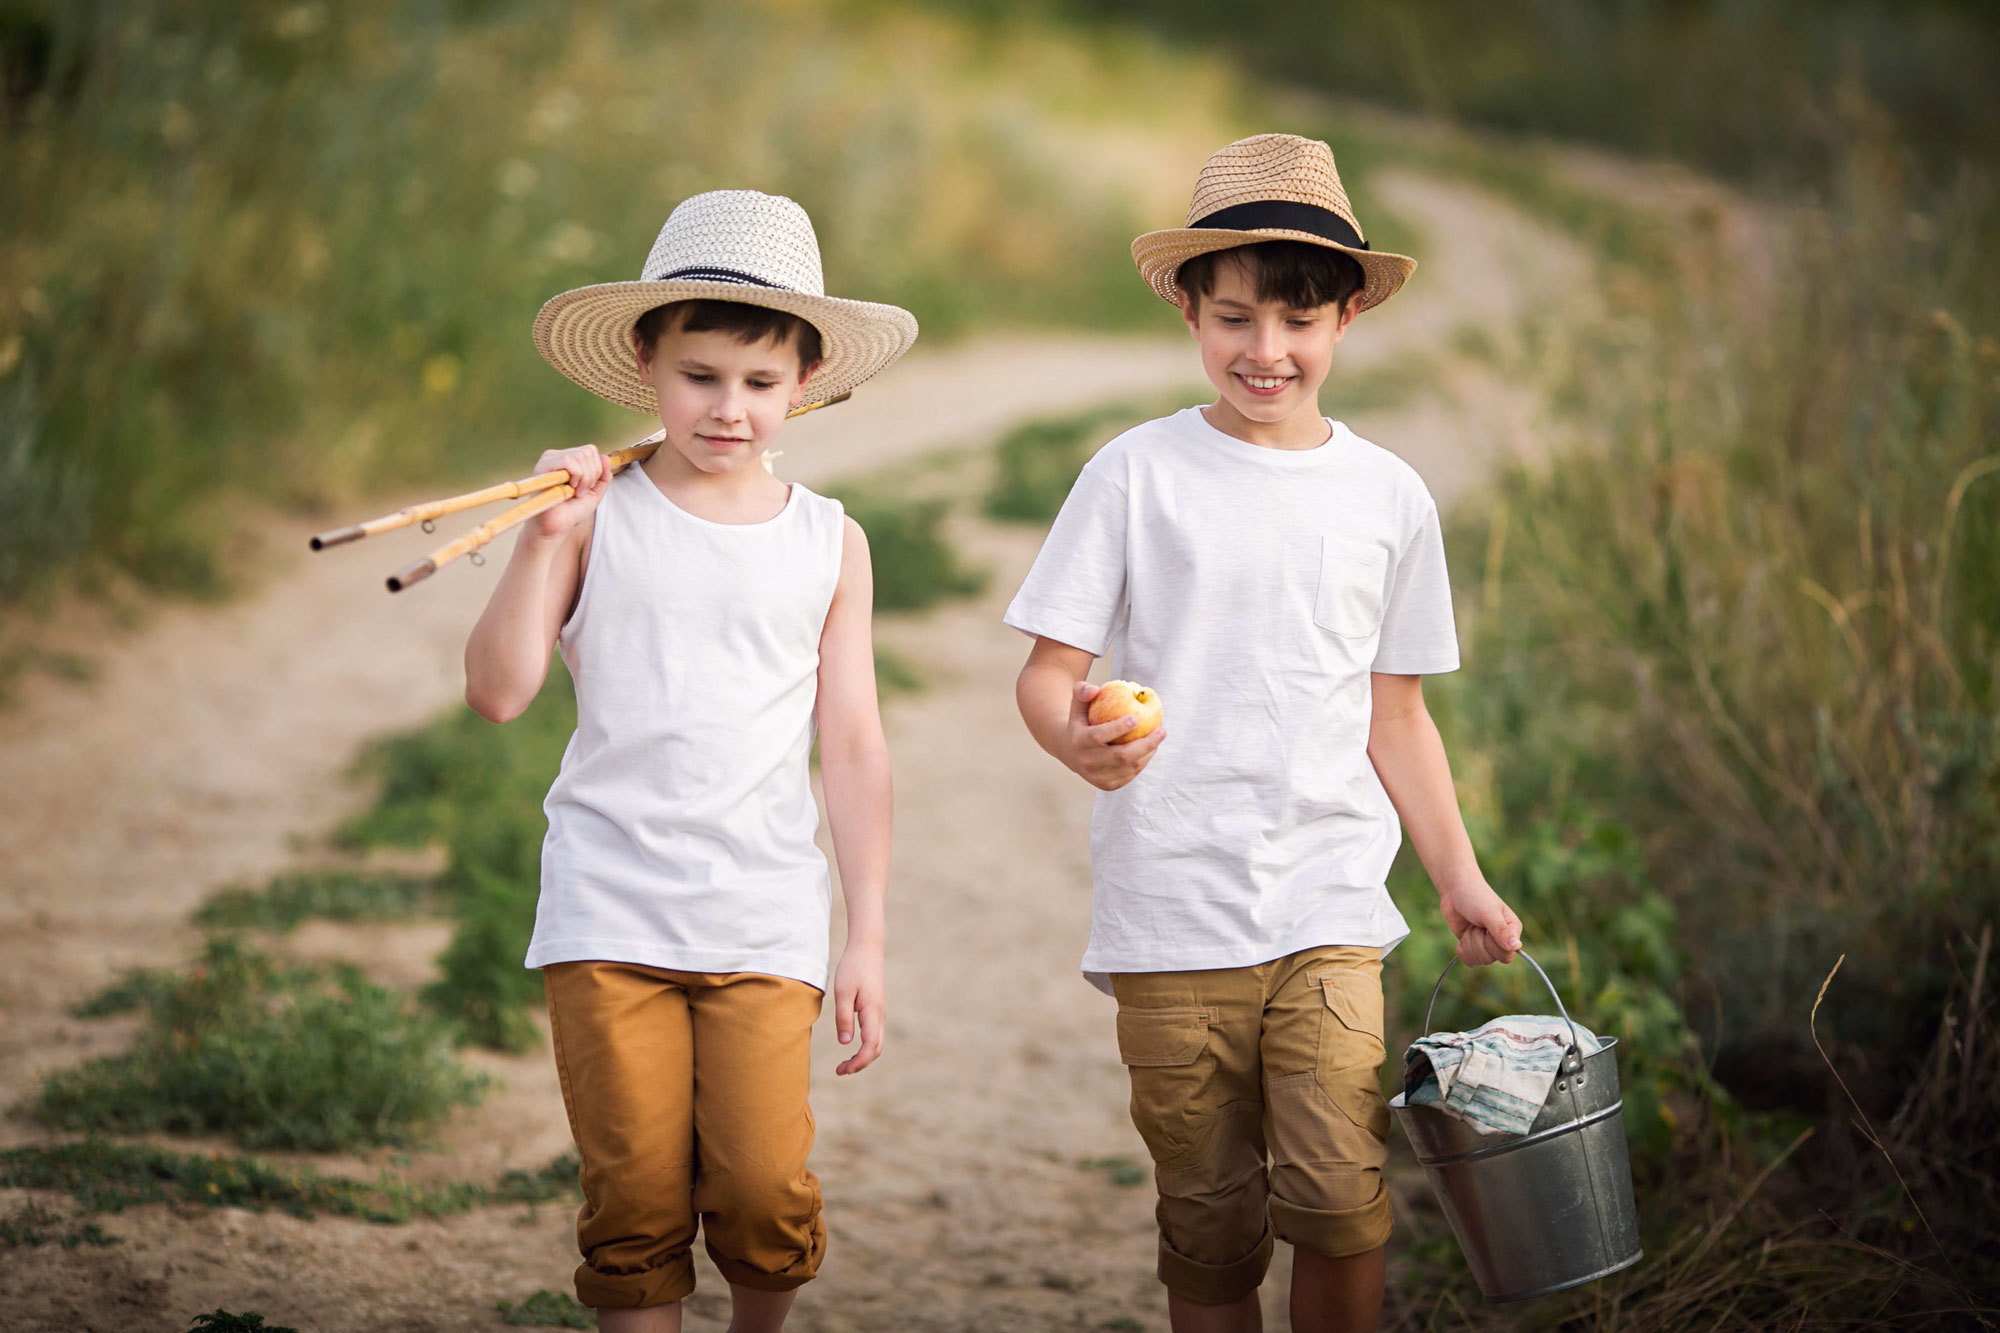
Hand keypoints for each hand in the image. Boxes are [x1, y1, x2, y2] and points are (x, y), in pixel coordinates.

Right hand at [528, 445, 610, 538]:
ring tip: (573, 492)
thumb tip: (606, 457)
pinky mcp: (543, 466)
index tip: (586, 489)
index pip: (590, 451)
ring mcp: (549, 460)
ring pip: (580, 455)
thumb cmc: (571, 511)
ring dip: (583, 479)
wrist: (556, 526)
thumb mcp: (594, 493)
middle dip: (591, 476)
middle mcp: (557, 456)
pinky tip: (567, 489)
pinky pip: (568, 460)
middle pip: (587, 452)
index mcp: (568, 460)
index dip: (596, 470)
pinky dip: (576, 477)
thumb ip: (603, 476)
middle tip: (580, 492)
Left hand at [831, 942, 884, 1075]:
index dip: (858, 1062)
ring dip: (863, 1056)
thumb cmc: (852, 968)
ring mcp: (879, 1012)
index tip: (841, 1069)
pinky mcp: (875, 1009)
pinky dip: (865, 1046)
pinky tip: (851, 1046)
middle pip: (876, 1049)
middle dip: (860, 1063)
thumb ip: (844, 1018)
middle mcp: (880, 1015)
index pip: (870, 1046)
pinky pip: (874, 1034)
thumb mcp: (842, 992)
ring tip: (844, 1064)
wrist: (867, 948)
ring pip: (877, 1042)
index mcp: (873, 1012)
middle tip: (840, 1070)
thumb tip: (845, 1043)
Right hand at [1065, 681, 1165, 790]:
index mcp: (1079, 741)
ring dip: (1148, 752)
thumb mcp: (1077, 704)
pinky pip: (1130, 774)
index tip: (1136, 718)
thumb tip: (1095, 690)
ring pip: (1129, 767)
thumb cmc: (1080, 721)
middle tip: (1161, 730)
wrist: (1069, 750)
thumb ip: (1083, 691)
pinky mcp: (1106, 785)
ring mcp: (1096, 777)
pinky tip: (1151, 748)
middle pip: (1120, 756)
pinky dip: (1143, 761)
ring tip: (1159, 736)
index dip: (1118, 728)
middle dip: (1144, 744)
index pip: (1098, 736)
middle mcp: (1086, 762)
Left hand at [1438, 880, 1522, 966]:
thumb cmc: (1476, 897)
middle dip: (1476, 942)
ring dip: (1469, 942)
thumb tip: (1517, 947)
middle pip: (1489, 960)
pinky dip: (1462, 949)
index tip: (1485, 928)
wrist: (1456, 890)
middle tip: (1476, 925)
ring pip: (1478, 961)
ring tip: (1471, 926)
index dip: (1491, 945)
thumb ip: (1501, 931)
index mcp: (1512, 932)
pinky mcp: (1473, 946)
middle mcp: (1502, 941)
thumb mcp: (1489, 913)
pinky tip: (1464, 934)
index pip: (1506, 956)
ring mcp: (1487, 945)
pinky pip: (1468, 961)